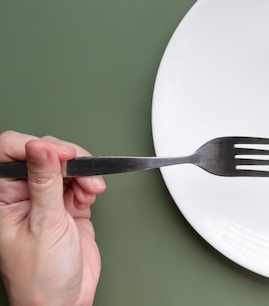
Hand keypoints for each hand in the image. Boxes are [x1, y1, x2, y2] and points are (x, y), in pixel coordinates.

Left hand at [0, 131, 105, 305]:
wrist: (64, 302)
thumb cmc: (40, 276)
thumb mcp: (44, 224)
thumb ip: (45, 182)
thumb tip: (41, 147)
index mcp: (1, 197)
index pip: (9, 152)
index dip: (34, 146)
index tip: (60, 154)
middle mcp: (21, 194)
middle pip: (43, 153)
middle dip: (67, 158)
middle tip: (80, 170)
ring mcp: (46, 199)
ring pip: (65, 165)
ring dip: (83, 171)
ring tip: (90, 188)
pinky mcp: (68, 205)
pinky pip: (81, 180)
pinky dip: (90, 183)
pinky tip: (91, 195)